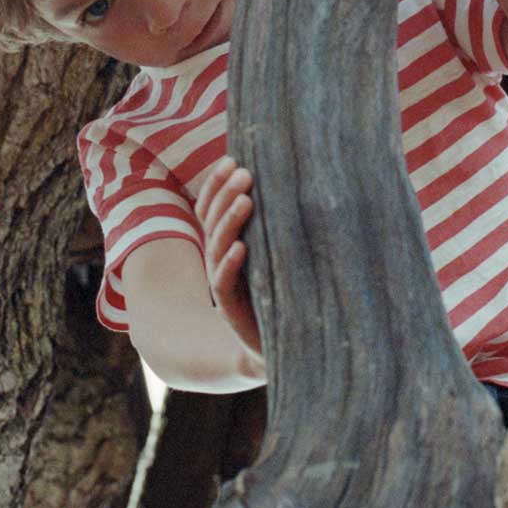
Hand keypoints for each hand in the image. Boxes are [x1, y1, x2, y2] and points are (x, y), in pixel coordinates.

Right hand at [193, 156, 261, 355]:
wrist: (272, 348)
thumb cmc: (278, 293)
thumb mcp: (274, 254)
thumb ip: (273, 224)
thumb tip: (297, 178)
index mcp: (225, 243)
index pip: (211, 208)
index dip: (216, 184)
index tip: (231, 159)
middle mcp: (219, 259)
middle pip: (214, 220)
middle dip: (225, 194)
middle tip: (243, 172)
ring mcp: (223, 282)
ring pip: (218, 246)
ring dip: (230, 221)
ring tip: (245, 199)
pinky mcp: (232, 308)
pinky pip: (225, 283)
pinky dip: (231, 264)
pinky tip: (241, 248)